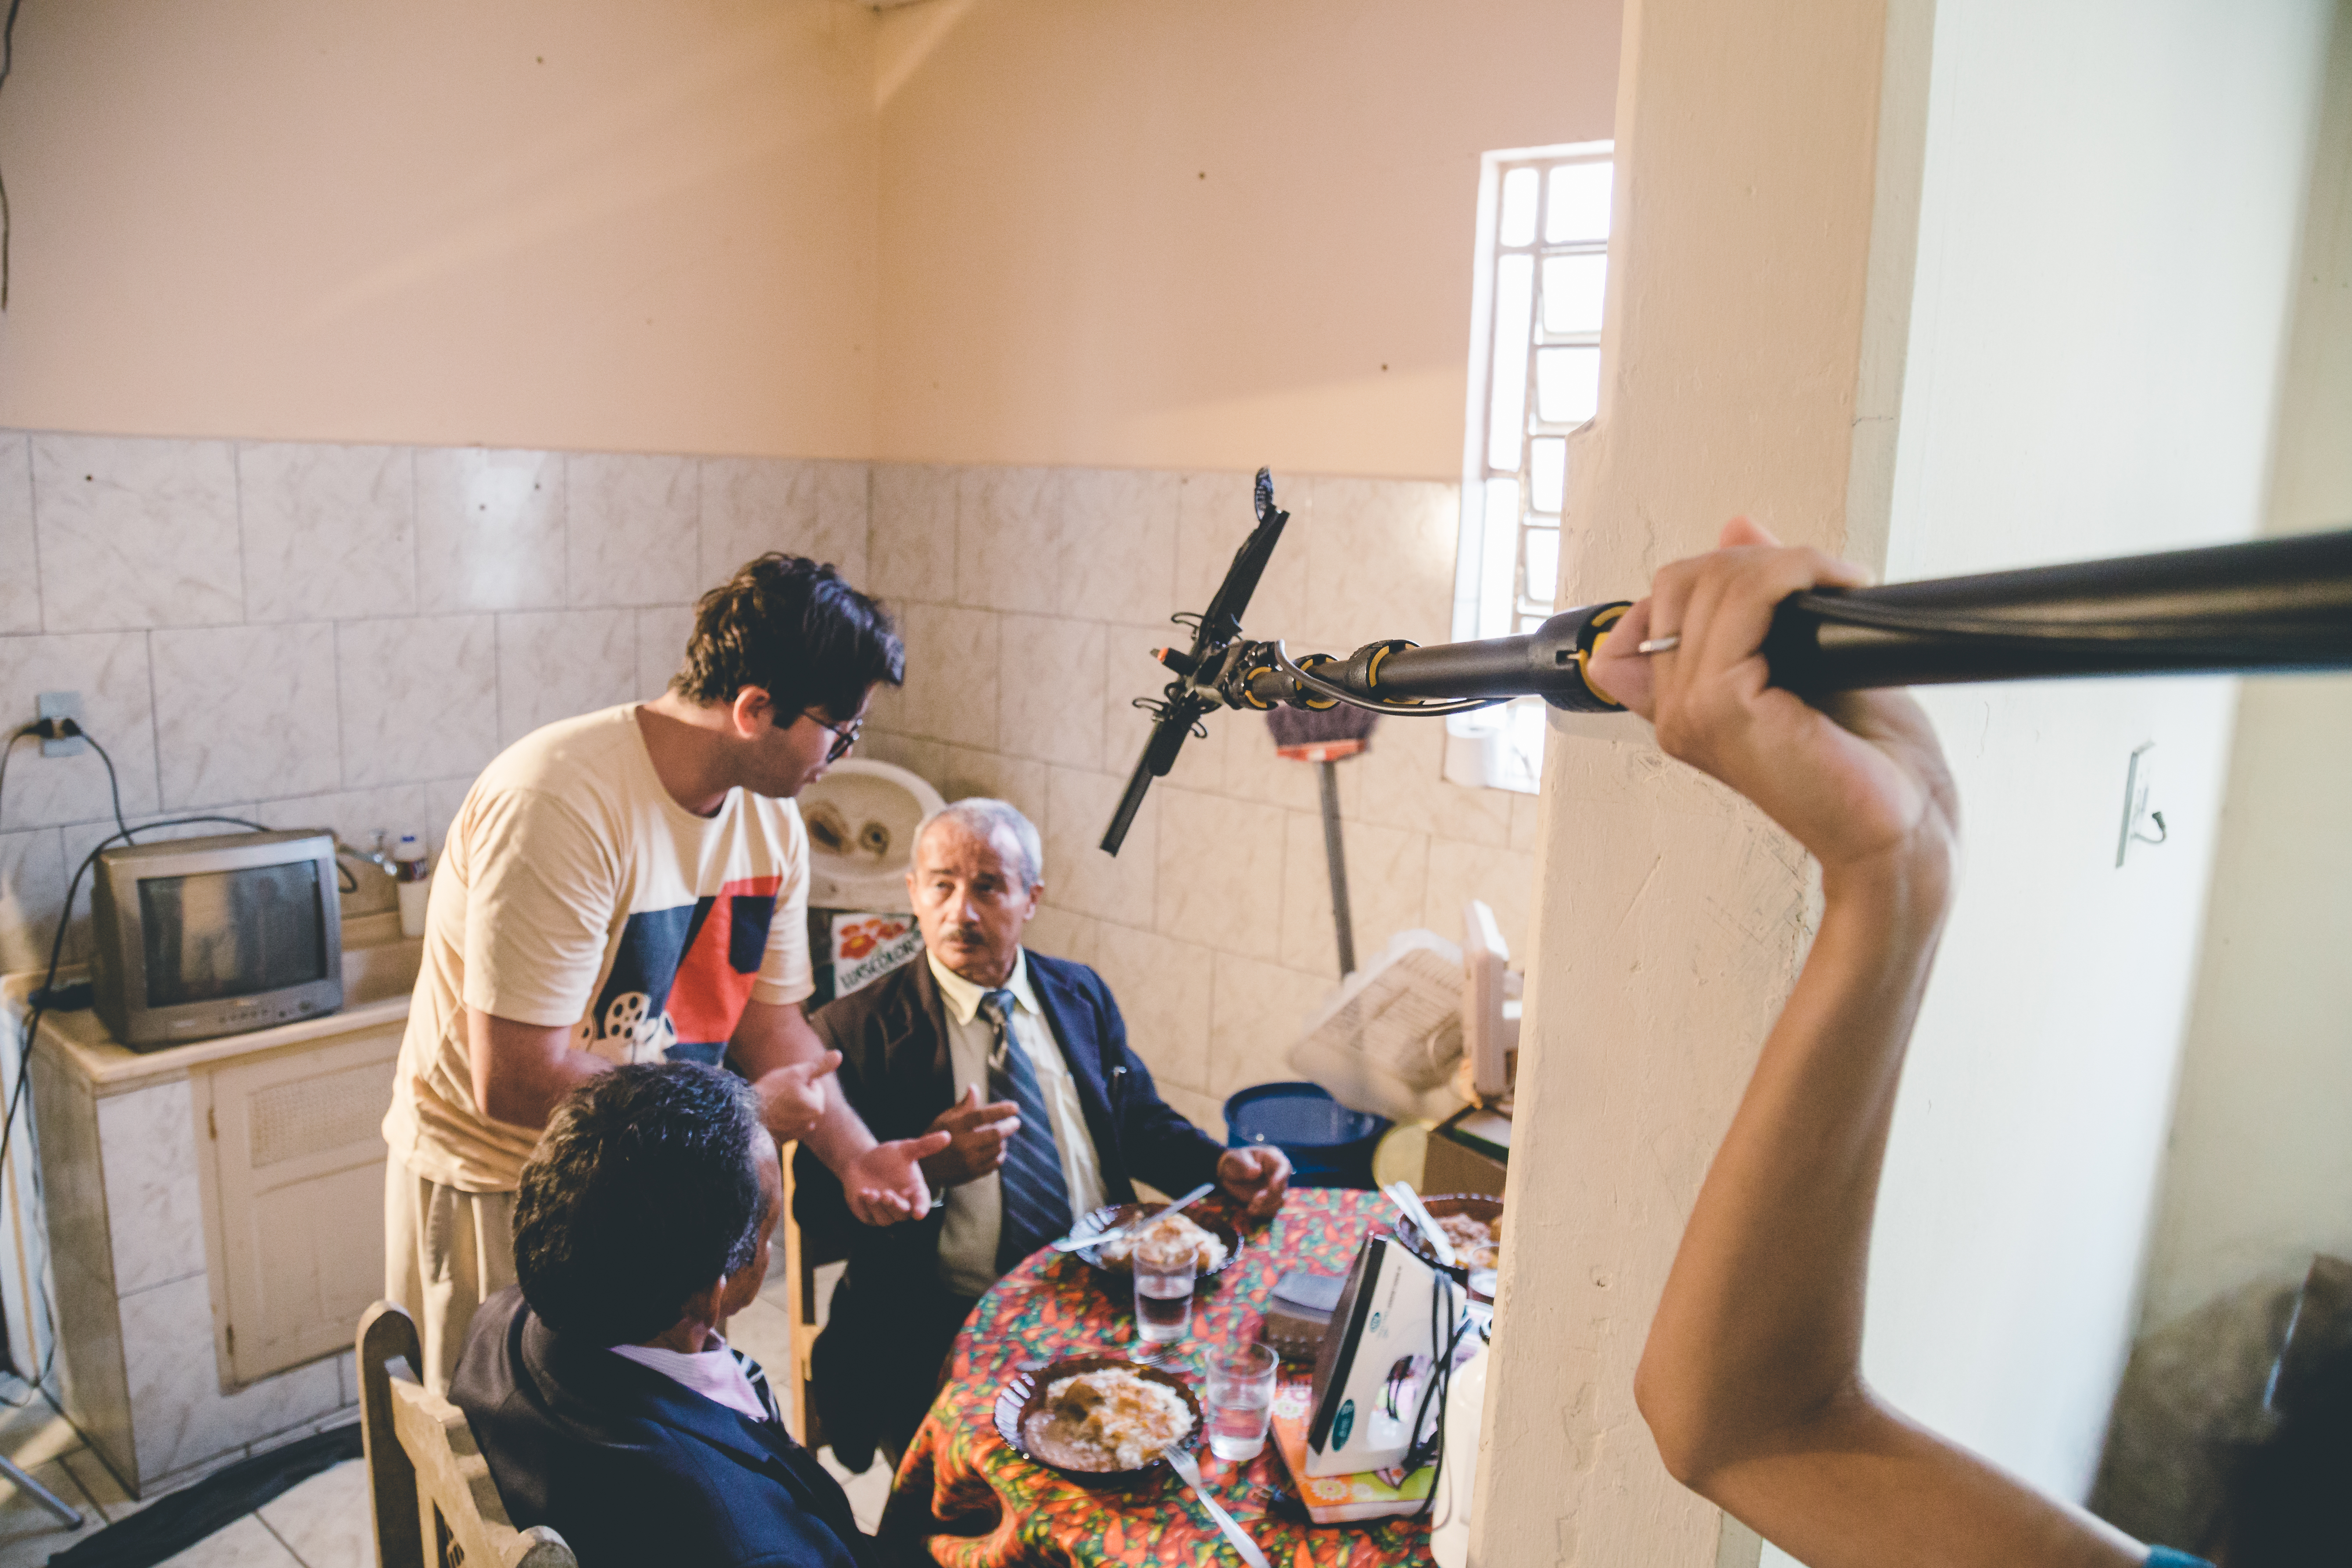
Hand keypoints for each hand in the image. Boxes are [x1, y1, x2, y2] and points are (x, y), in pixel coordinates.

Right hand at [749, 1050, 839, 1140]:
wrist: (745, 1115)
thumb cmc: (771, 1092)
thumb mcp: (797, 1072)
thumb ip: (820, 1065)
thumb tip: (839, 1054)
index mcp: (817, 1107)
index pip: (813, 1085)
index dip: (799, 1080)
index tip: (785, 1084)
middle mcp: (811, 1124)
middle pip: (806, 1099)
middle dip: (795, 1094)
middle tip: (777, 1094)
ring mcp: (797, 1134)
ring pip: (795, 1111)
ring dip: (786, 1106)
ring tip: (771, 1104)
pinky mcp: (783, 1140)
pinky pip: (785, 1124)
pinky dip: (779, 1119)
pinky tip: (768, 1116)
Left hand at [841, 1133, 952, 1226]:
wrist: (862, 1160)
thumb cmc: (888, 1156)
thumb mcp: (905, 1149)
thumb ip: (925, 1146)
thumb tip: (947, 1135)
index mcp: (915, 1192)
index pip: (922, 1204)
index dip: (921, 1209)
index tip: (918, 1214)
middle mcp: (902, 1205)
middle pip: (903, 1214)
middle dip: (895, 1206)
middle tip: (886, 1194)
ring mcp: (885, 1213)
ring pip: (886, 1219)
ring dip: (878, 1207)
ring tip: (870, 1192)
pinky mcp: (869, 1215)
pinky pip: (869, 1217)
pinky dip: (866, 1206)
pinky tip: (862, 1193)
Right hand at [918, 1085, 1021, 1188]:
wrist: (925, 1169)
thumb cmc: (936, 1137)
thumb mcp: (944, 1119)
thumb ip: (963, 1105)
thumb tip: (974, 1088)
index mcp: (955, 1127)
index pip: (982, 1116)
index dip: (1001, 1110)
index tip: (1015, 1107)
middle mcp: (962, 1144)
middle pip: (995, 1134)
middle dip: (1009, 1126)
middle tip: (1016, 1122)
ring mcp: (968, 1161)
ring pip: (997, 1148)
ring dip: (1003, 1140)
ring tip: (1001, 1135)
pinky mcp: (972, 1173)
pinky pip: (995, 1163)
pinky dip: (1000, 1154)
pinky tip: (998, 1149)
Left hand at [1216, 1146, 1290, 1218]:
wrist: (1229, 1173)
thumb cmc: (1234, 1161)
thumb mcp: (1235, 1159)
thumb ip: (1245, 1165)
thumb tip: (1256, 1172)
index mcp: (1273, 1158)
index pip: (1284, 1167)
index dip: (1281, 1178)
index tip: (1273, 1188)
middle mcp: (1277, 1174)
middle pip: (1283, 1188)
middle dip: (1270, 1197)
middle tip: (1255, 1201)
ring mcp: (1275, 1188)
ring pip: (1279, 1201)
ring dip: (1266, 1207)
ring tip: (1251, 1207)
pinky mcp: (1269, 1200)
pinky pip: (1272, 1209)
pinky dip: (1262, 1212)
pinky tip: (1250, 1210)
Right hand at [1586, 518, 1958, 885]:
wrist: (1906, 825)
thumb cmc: (1872, 767)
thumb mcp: (1810, 657)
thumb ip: (1760, 598)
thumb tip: (1736, 529)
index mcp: (1685, 702)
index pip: (1664, 596)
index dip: (1727, 569)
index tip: (1790, 580)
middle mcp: (1676, 710)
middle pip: (1681, 581)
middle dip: (1757, 562)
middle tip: (1820, 583)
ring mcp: (1690, 713)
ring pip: (1710, 583)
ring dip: (1785, 564)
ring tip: (1834, 586)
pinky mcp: (1720, 709)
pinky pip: (1742, 600)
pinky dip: (1794, 573)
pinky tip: (1835, 590)